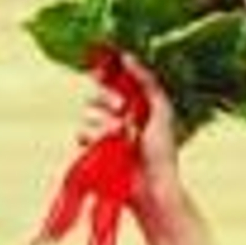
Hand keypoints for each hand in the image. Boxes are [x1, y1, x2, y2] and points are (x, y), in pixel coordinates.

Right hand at [76, 52, 180, 214]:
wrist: (153, 188)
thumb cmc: (163, 153)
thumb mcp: (162, 111)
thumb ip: (147, 82)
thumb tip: (127, 56)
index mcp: (136, 103)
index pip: (114, 79)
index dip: (106, 72)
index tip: (103, 69)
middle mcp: (119, 115)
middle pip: (97, 92)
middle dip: (106, 98)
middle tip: (121, 110)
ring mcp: (106, 132)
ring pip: (88, 112)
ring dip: (103, 122)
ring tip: (121, 137)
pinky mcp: (95, 149)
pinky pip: (82, 132)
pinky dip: (91, 138)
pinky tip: (102, 146)